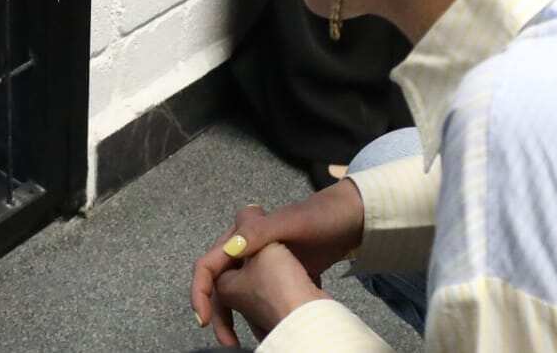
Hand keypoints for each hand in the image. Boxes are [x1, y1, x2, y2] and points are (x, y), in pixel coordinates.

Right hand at [191, 181, 364, 345]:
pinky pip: (267, 297)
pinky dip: (269, 314)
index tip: (203, 320)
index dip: (200, 292)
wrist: (355, 217)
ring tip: (251, 339)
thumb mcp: (290, 222)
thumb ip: (259, 231)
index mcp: (242, 234)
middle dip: (220, 313)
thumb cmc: (321, 217)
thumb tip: (228, 249)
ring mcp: (268, 261)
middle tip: (229, 341)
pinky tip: (281, 326)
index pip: (208, 265)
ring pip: (243, 294)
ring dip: (242, 317)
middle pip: (222, 284)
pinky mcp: (287, 273)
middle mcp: (249, 248)